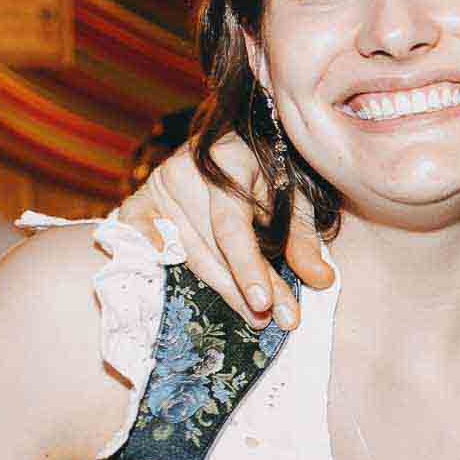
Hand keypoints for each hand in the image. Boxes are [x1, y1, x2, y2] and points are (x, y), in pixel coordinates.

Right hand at [117, 136, 330, 328]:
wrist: (237, 139)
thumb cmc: (269, 169)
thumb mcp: (294, 195)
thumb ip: (304, 238)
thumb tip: (321, 281)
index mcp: (228, 160)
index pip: (233, 227)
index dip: (248, 268)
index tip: (266, 304)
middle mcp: (188, 170)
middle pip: (209, 244)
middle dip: (240, 288)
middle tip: (267, 320)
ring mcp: (161, 182)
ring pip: (184, 249)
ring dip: (218, 285)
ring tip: (251, 315)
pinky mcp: (145, 194)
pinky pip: (138, 228)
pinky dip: (147, 250)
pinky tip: (162, 273)